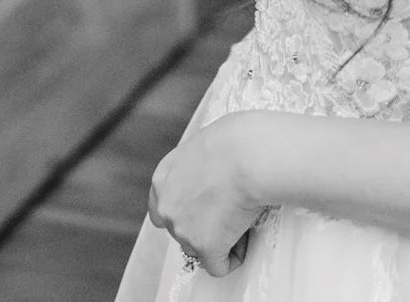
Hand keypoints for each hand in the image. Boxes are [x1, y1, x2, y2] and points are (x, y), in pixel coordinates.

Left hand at [148, 113, 265, 275]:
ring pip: (200, 249)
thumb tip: (213, 178)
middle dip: (204, 227)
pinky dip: (234, 257)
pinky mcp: (205, 246)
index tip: (205, 210)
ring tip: (241, 219)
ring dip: (220, 240)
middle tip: (230, 212)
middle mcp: (166, 206)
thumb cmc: (237, 142)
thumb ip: (197, 170)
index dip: (185, 213)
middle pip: (181, 232)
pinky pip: (219, 265)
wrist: (248, 156)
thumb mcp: (204, 148)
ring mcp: (183, 229)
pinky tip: (246, 237)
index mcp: (163, 179)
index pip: (161, 210)